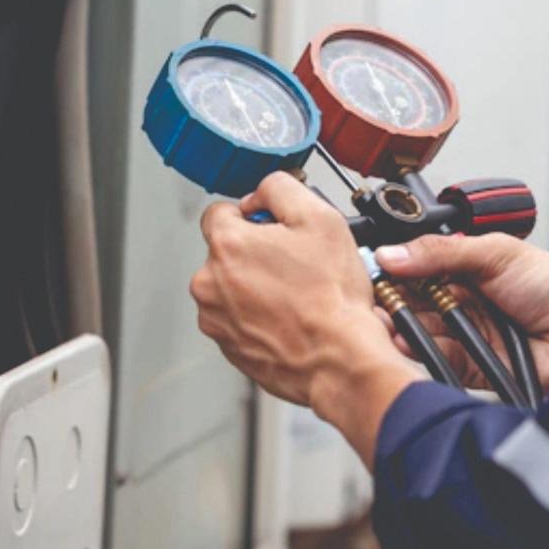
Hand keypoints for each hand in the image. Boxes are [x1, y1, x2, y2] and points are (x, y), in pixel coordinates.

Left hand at [191, 173, 424, 462]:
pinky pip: (237, 318)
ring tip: (295, 296)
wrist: (339, 361)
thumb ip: (280, 188)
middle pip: (226, 251)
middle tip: (295, 266)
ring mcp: (215, 318)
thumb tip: (261, 192)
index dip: (253, 216)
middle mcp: (209, 282)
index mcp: (226, 245)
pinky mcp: (227, 346)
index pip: (220, 211)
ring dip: (255, 286)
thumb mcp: (320, 217)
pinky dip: (258, 316)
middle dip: (256, 253)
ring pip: (231, 287)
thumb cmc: (332, 299)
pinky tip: (288, 318)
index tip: (273, 229)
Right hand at [375, 234, 548, 393]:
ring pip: (422, 329)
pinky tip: (405, 341)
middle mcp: (465, 300)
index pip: (420, 265)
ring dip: (401, 325)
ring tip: (383, 319)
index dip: (396, 267)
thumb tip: (393, 253)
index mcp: (470, 267)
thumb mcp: (498, 254)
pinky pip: (438, 358)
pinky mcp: (473, 367)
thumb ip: (442, 253)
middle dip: (392, 298)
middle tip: (372, 296)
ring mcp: (468, 333)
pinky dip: (421, 351)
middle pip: (415, 299)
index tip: (373, 268)